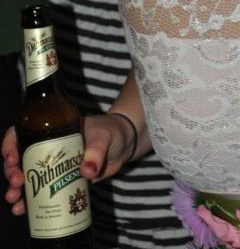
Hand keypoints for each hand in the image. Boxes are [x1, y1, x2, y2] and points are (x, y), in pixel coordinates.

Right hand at [3, 114, 135, 215]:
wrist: (126, 144)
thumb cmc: (113, 132)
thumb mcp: (105, 137)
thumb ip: (97, 152)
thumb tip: (88, 172)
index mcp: (55, 129)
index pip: (23, 132)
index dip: (11, 144)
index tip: (12, 158)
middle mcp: (49, 146)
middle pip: (21, 158)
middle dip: (13, 172)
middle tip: (17, 183)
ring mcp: (54, 164)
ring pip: (28, 177)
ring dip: (17, 190)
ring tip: (16, 203)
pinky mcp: (62, 180)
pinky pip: (41, 190)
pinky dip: (30, 201)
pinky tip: (24, 210)